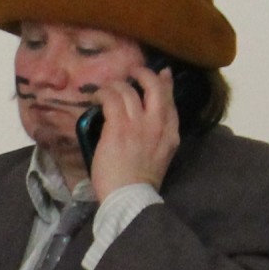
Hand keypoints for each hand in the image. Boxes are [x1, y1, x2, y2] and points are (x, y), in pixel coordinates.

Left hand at [87, 63, 179, 198]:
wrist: (130, 197)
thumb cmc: (140, 184)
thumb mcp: (160, 158)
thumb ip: (158, 139)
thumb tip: (147, 126)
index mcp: (171, 134)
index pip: (171, 101)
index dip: (166, 84)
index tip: (162, 74)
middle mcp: (158, 124)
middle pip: (155, 87)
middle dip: (145, 74)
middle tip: (133, 72)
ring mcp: (138, 124)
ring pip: (129, 91)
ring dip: (117, 85)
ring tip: (108, 87)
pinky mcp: (118, 127)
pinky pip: (112, 99)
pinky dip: (103, 93)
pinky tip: (97, 95)